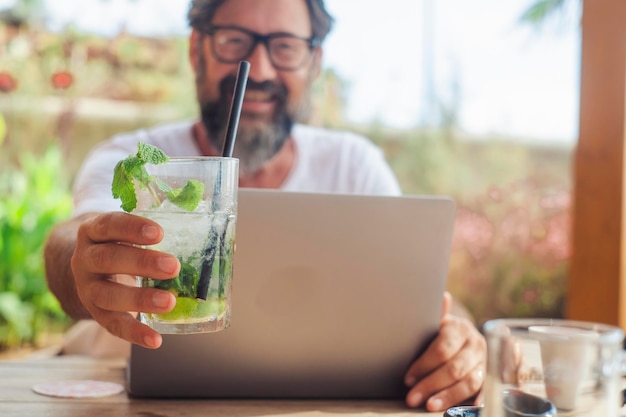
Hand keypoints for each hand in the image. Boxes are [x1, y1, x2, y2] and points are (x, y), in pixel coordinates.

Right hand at [71, 212, 179, 348]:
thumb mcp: (126, 231)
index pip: (109, 225)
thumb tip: (217, 238)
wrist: (88, 267)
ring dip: (140, 299)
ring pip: (108, 295)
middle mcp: (85, 259)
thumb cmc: (119, 243)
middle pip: (108, 259)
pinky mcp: (95, 313)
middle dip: (142, 263)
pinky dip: (134, 333)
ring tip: (169, 302)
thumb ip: (157, 232)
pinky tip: (155, 340)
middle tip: (173, 267)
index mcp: (93, 232)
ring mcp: (87, 288)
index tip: (159, 233)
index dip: (132, 228)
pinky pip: (112, 325)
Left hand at [403, 292, 485, 410]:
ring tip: (429, 406)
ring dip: (448, 396)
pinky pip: (483, 390)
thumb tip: (443, 297)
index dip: (424, 365)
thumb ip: (437, 314)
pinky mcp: (489, 375)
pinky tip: (463, 409)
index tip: (408, 378)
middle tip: (412, 397)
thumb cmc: (441, 331)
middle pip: (454, 368)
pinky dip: (475, 401)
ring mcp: (484, 360)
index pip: (442, 350)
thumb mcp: (436, 321)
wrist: (463, 335)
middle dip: (431, 384)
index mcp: (459, 328)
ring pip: (469, 382)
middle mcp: (475, 343)